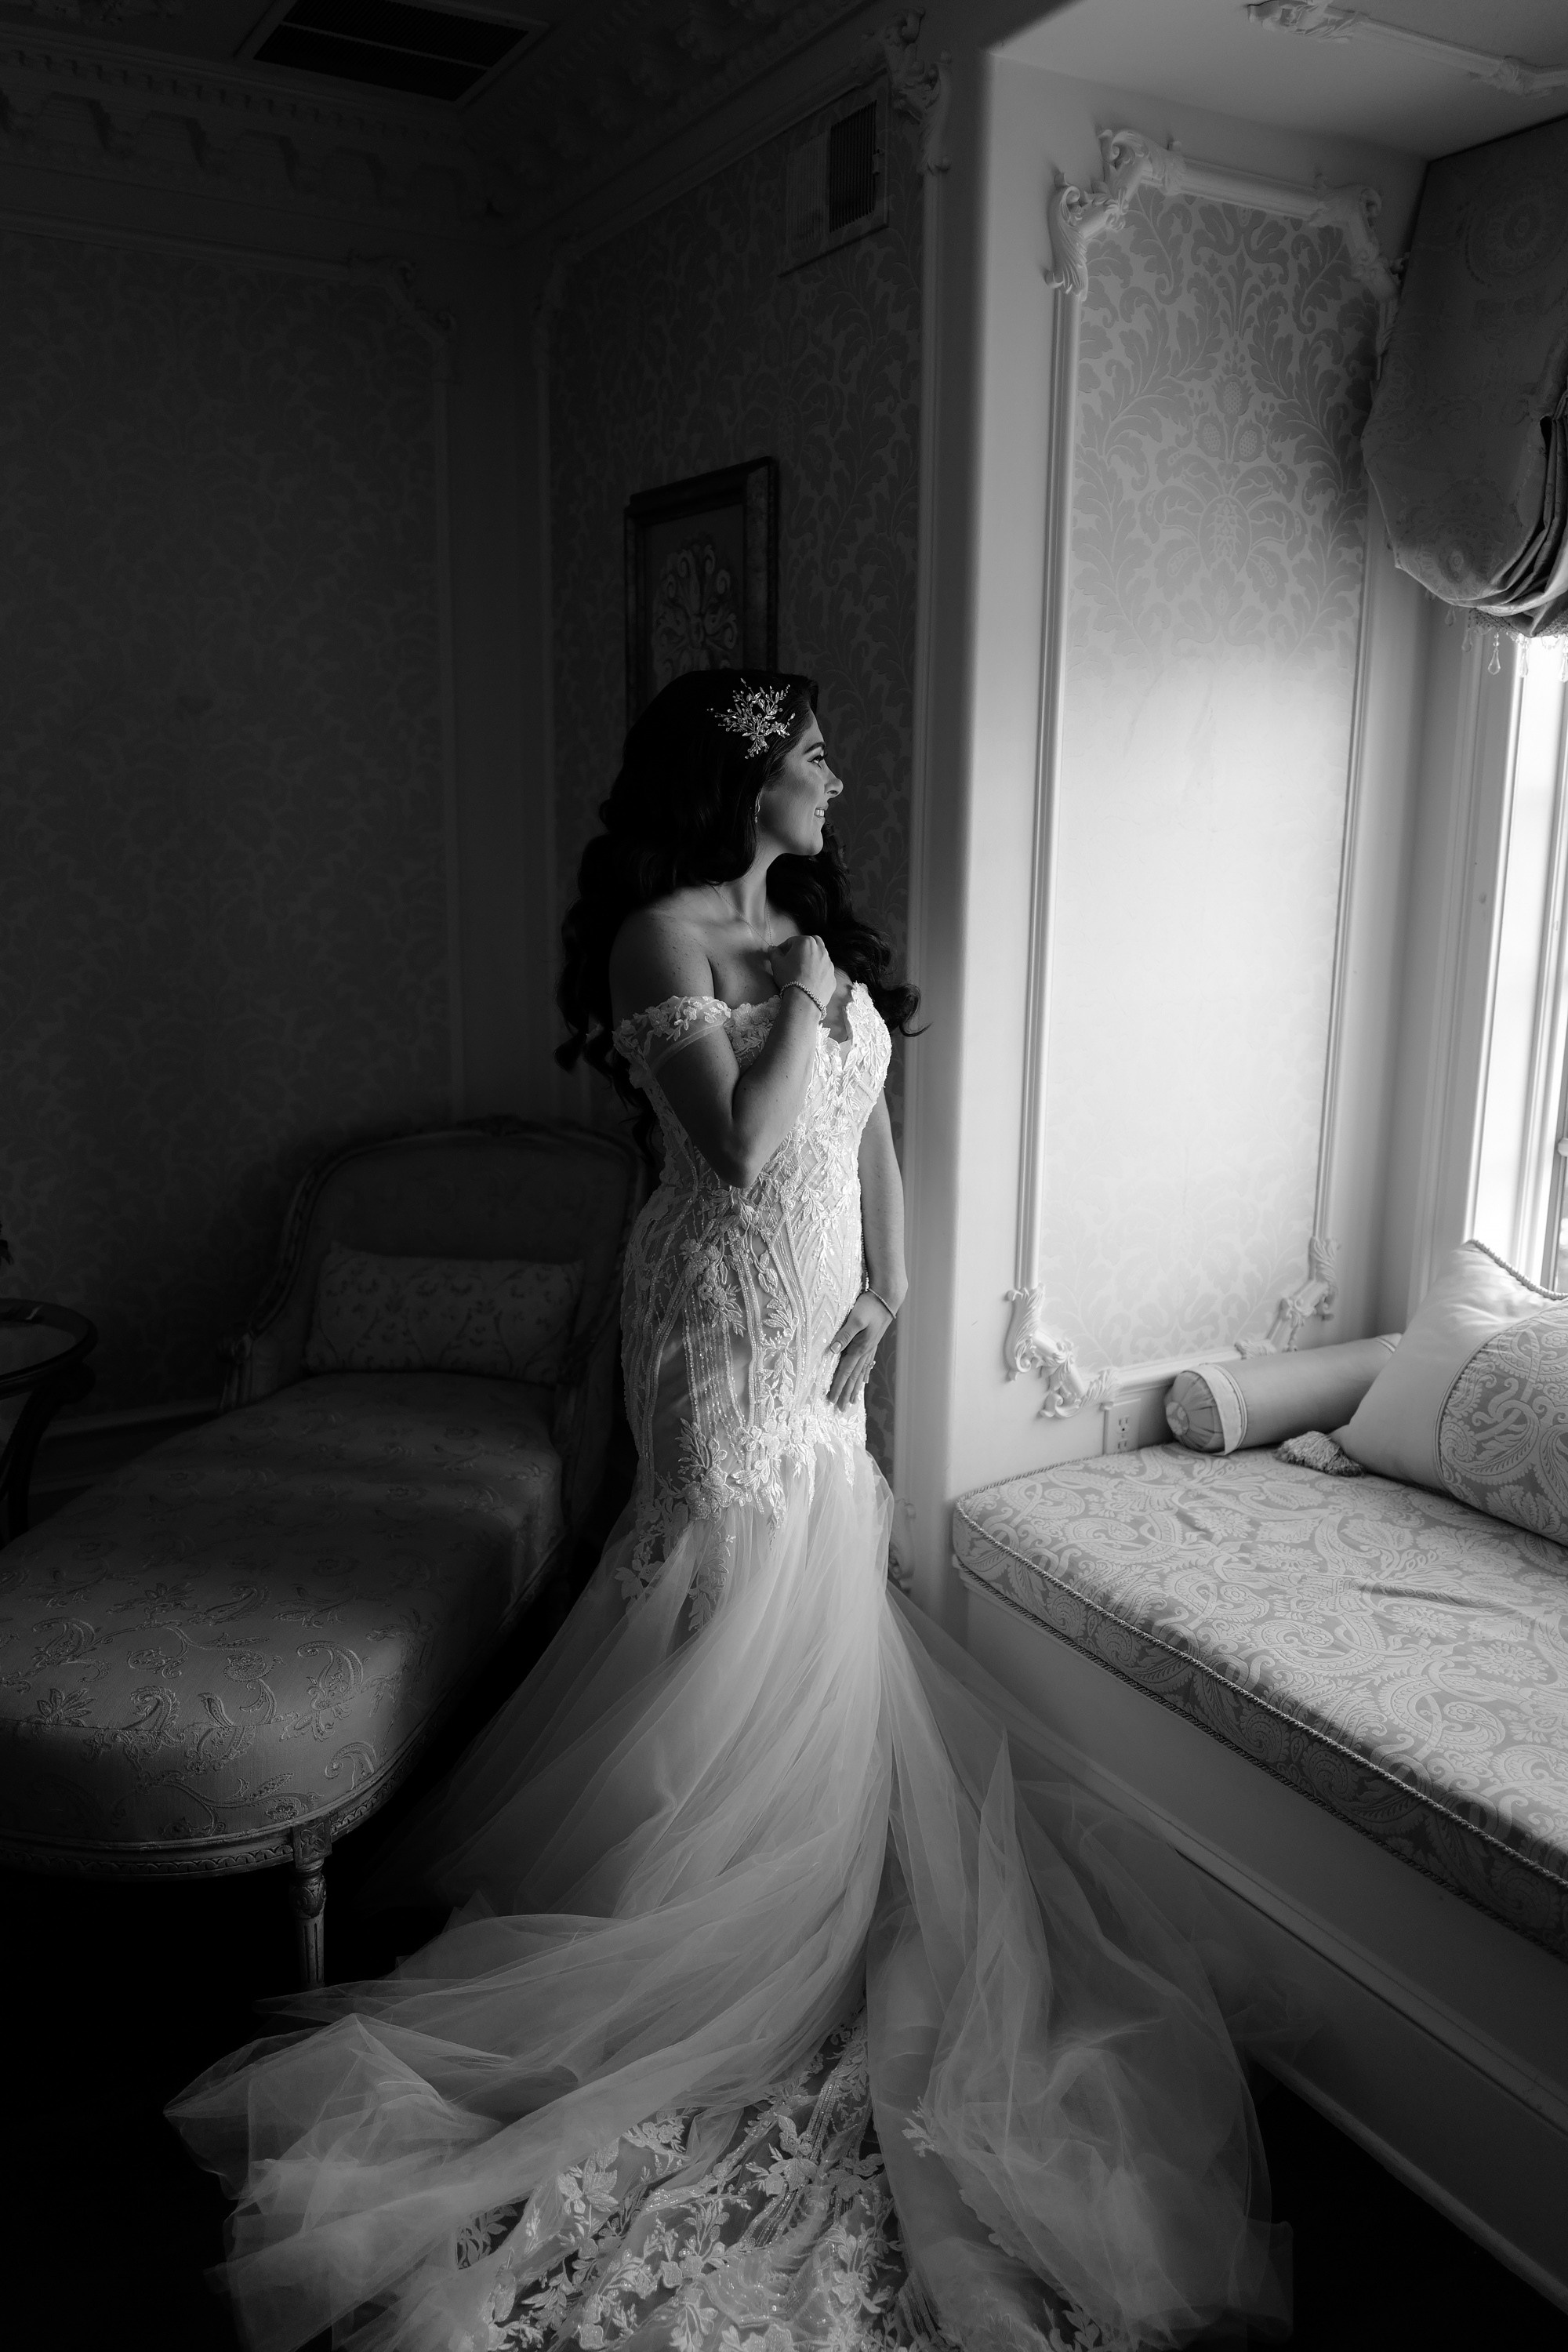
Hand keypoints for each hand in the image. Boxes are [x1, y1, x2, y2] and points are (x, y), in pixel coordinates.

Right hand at [769, 932, 833, 1008]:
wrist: (804, 999)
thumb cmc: (789, 977)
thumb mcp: (777, 964)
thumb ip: (774, 953)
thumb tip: (772, 949)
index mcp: (806, 942)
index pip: (792, 941)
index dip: (783, 947)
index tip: (778, 954)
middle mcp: (821, 949)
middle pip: (811, 943)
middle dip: (803, 947)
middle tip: (794, 957)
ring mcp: (829, 963)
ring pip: (820, 957)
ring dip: (812, 959)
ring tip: (803, 969)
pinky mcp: (832, 976)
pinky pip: (824, 971)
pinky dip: (818, 972)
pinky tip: (811, 980)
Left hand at [826, 1290, 891, 1410]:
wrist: (888, 1298)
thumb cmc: (870, 1305)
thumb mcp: (855, 1318)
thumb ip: (844, 1334)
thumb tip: (833, 1351)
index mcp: (860, 1347)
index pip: (845, 1371)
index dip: (837, 1386)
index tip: (831, 1399)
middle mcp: (866, 1351)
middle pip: (853, 1377)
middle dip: (846, 1393)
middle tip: (840, 1408)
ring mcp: (870, 1348)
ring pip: (861, 1373)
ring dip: (855, 1388)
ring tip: (852, 1401)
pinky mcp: (872, 1342)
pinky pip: (866, 1365)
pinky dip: (864, 1375)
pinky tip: (864, 1381)